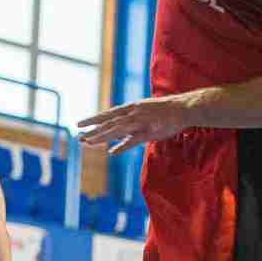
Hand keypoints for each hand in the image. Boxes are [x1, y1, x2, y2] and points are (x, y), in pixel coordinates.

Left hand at [77, 94, 194, 153]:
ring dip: (102, 136)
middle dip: (92, 128)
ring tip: (88, 142)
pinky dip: (122, 146)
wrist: (184, 108)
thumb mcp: (145, 114)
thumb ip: (132, 125)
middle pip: (108, 122)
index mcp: (131, 108)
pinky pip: (133, 140)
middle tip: (77, 134)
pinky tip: (112, 152)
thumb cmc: (166, 112)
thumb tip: (120, 136)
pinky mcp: (149, 131)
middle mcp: (132, 114)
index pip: (108, 114)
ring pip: (116, 130)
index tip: (80, 124)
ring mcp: (140, 122)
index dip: (93, 119)